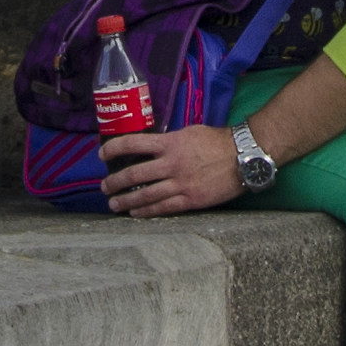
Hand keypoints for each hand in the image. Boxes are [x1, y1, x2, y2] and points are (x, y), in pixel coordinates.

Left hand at [101, 125, 244, 216]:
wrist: (243, 157)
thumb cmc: (217, 141)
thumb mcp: (190, 132)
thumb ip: (170, 141)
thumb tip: (153, 146)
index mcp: (170, 143)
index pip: (133, 143)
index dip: (114, 149)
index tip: (102, 155)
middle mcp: (171, 164)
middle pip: (135, 173)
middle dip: (115, 182)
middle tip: (104, 187)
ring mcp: (180, 183)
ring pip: (145, 194)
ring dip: (126, 200)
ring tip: (113, 204)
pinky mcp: (191, 199)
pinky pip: (163, 207)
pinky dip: (146, 211)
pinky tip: (135, 213)